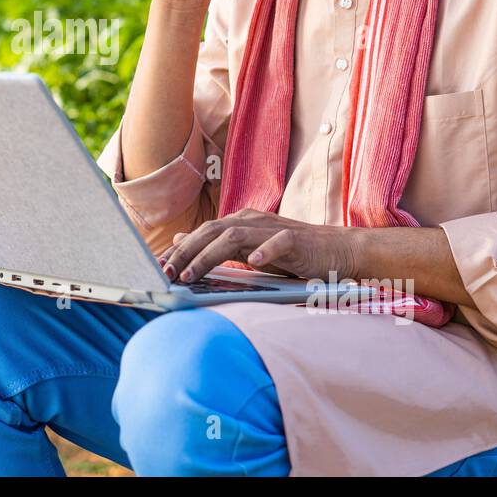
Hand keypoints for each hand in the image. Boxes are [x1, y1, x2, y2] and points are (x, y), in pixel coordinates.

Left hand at [158, 209, 360, 283]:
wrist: (340, 250)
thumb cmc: (294, 254)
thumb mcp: (250, 248)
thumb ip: (217, 245)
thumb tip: (181, 240)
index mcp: (241, 223)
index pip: (201, 232)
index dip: (177, 249)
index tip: (156, 267)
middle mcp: (253, 221)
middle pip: (210, 231)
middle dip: (184, 252)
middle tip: (164, 274)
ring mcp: (274, 229)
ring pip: (233, 236)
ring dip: (208, 255)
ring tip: (190, 275)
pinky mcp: (297, 240)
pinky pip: (277, 242)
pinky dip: (264, 251)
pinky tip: (253, 263)